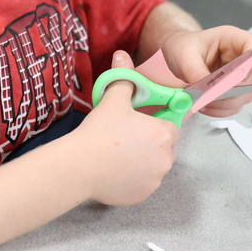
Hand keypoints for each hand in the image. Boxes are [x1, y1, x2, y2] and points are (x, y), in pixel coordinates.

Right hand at [74, 50, 178, 205]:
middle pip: (162, 148)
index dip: (154, 123)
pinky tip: (114, 172)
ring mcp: (154, 180)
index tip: (138, 124)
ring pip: (153, 167)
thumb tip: (122, 54)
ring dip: (141, 162)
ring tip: (117, 156)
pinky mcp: (142, 196)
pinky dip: (132, 180)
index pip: (170, 127)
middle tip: (123, 138)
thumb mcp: (113, 100)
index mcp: (164, 134)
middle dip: (148, 144)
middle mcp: (166, 159)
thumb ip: (123, 78)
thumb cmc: (100, 131)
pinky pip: (142, 184)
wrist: (80, 166)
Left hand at [161, 25, 251, 118]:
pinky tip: (204, 106)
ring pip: (246, 95)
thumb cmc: (183, 47)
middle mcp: (241, 57)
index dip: (251, 64)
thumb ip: (196, 71)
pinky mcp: (232, 91)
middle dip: (233, 90)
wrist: (178, 55)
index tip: (234, 78)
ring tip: (203, 102)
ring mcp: (240, 75)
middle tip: (211, 96)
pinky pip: (235, 105)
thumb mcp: (185, 55)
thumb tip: (207, 90)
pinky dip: (221, 110)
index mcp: (233, 39)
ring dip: (226, 103)